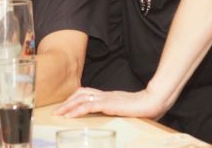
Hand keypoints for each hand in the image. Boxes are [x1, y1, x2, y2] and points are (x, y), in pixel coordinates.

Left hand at [53, 87, 167, 119]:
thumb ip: (118, 111)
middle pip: (80, 94)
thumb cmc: (145, 108)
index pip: (86, 93)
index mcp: (109, 96)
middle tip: (56, 112)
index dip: (73, 99)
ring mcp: (106, 98)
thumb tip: (115, 117)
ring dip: (67, 106)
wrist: (155, 101)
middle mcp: (105, 95)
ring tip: (58, 114)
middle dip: (66, 103)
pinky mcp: (109, 104)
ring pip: (81, 99)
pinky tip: (70, 115)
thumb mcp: (127, 110)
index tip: (64, 107)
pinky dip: (77, 110)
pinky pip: (88, 106)